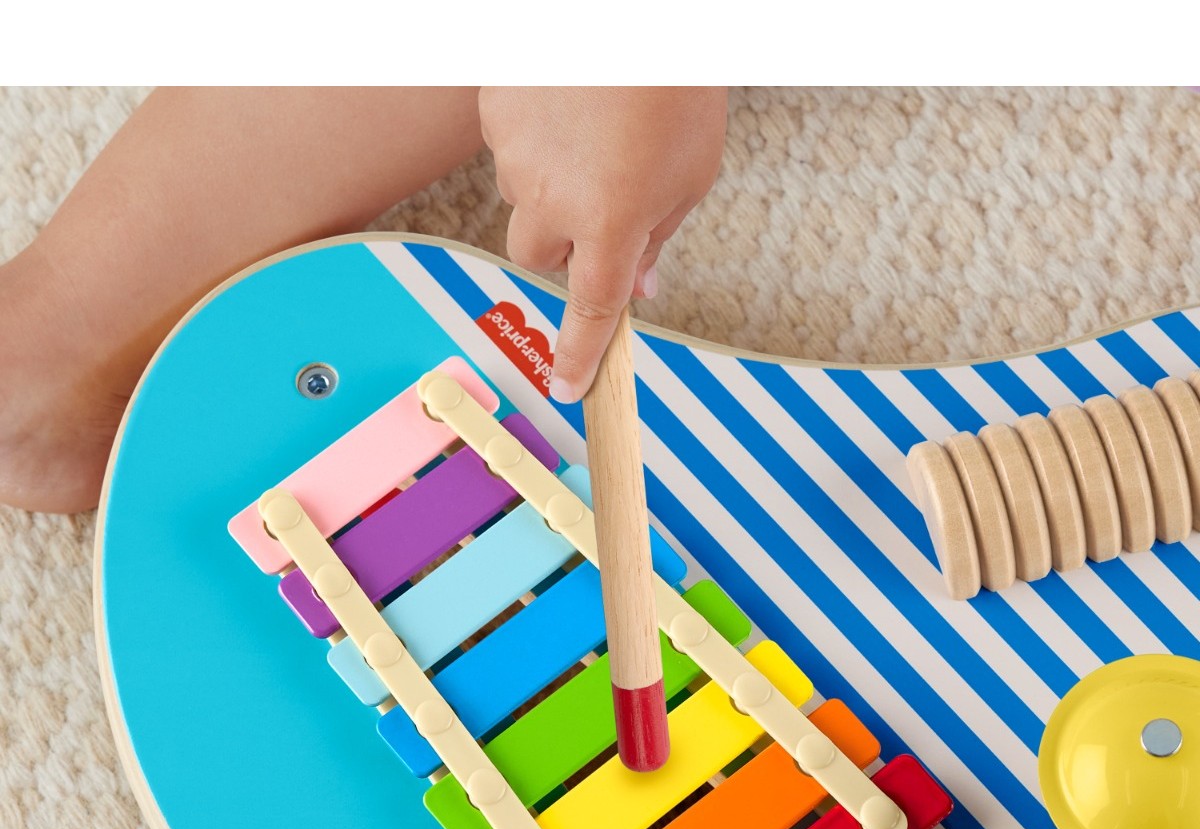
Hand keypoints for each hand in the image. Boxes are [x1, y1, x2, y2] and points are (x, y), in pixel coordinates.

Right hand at [479, 87, 726, 402]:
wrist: (636, 10)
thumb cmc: (675, 84)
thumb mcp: (691, 173)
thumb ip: (658, 237)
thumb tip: (639, 288)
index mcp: (610, 224)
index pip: (589, 313)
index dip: (579, 356)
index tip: (569, 389)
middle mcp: (553, 199)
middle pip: (537, 256)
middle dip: (562, 247)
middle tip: (598, 207)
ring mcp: (515, 155)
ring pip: (523, 196)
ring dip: (552, 184)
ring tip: (594, 130)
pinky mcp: (494, 112)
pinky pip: (510, 146)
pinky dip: (536, 136)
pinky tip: (569, 101)